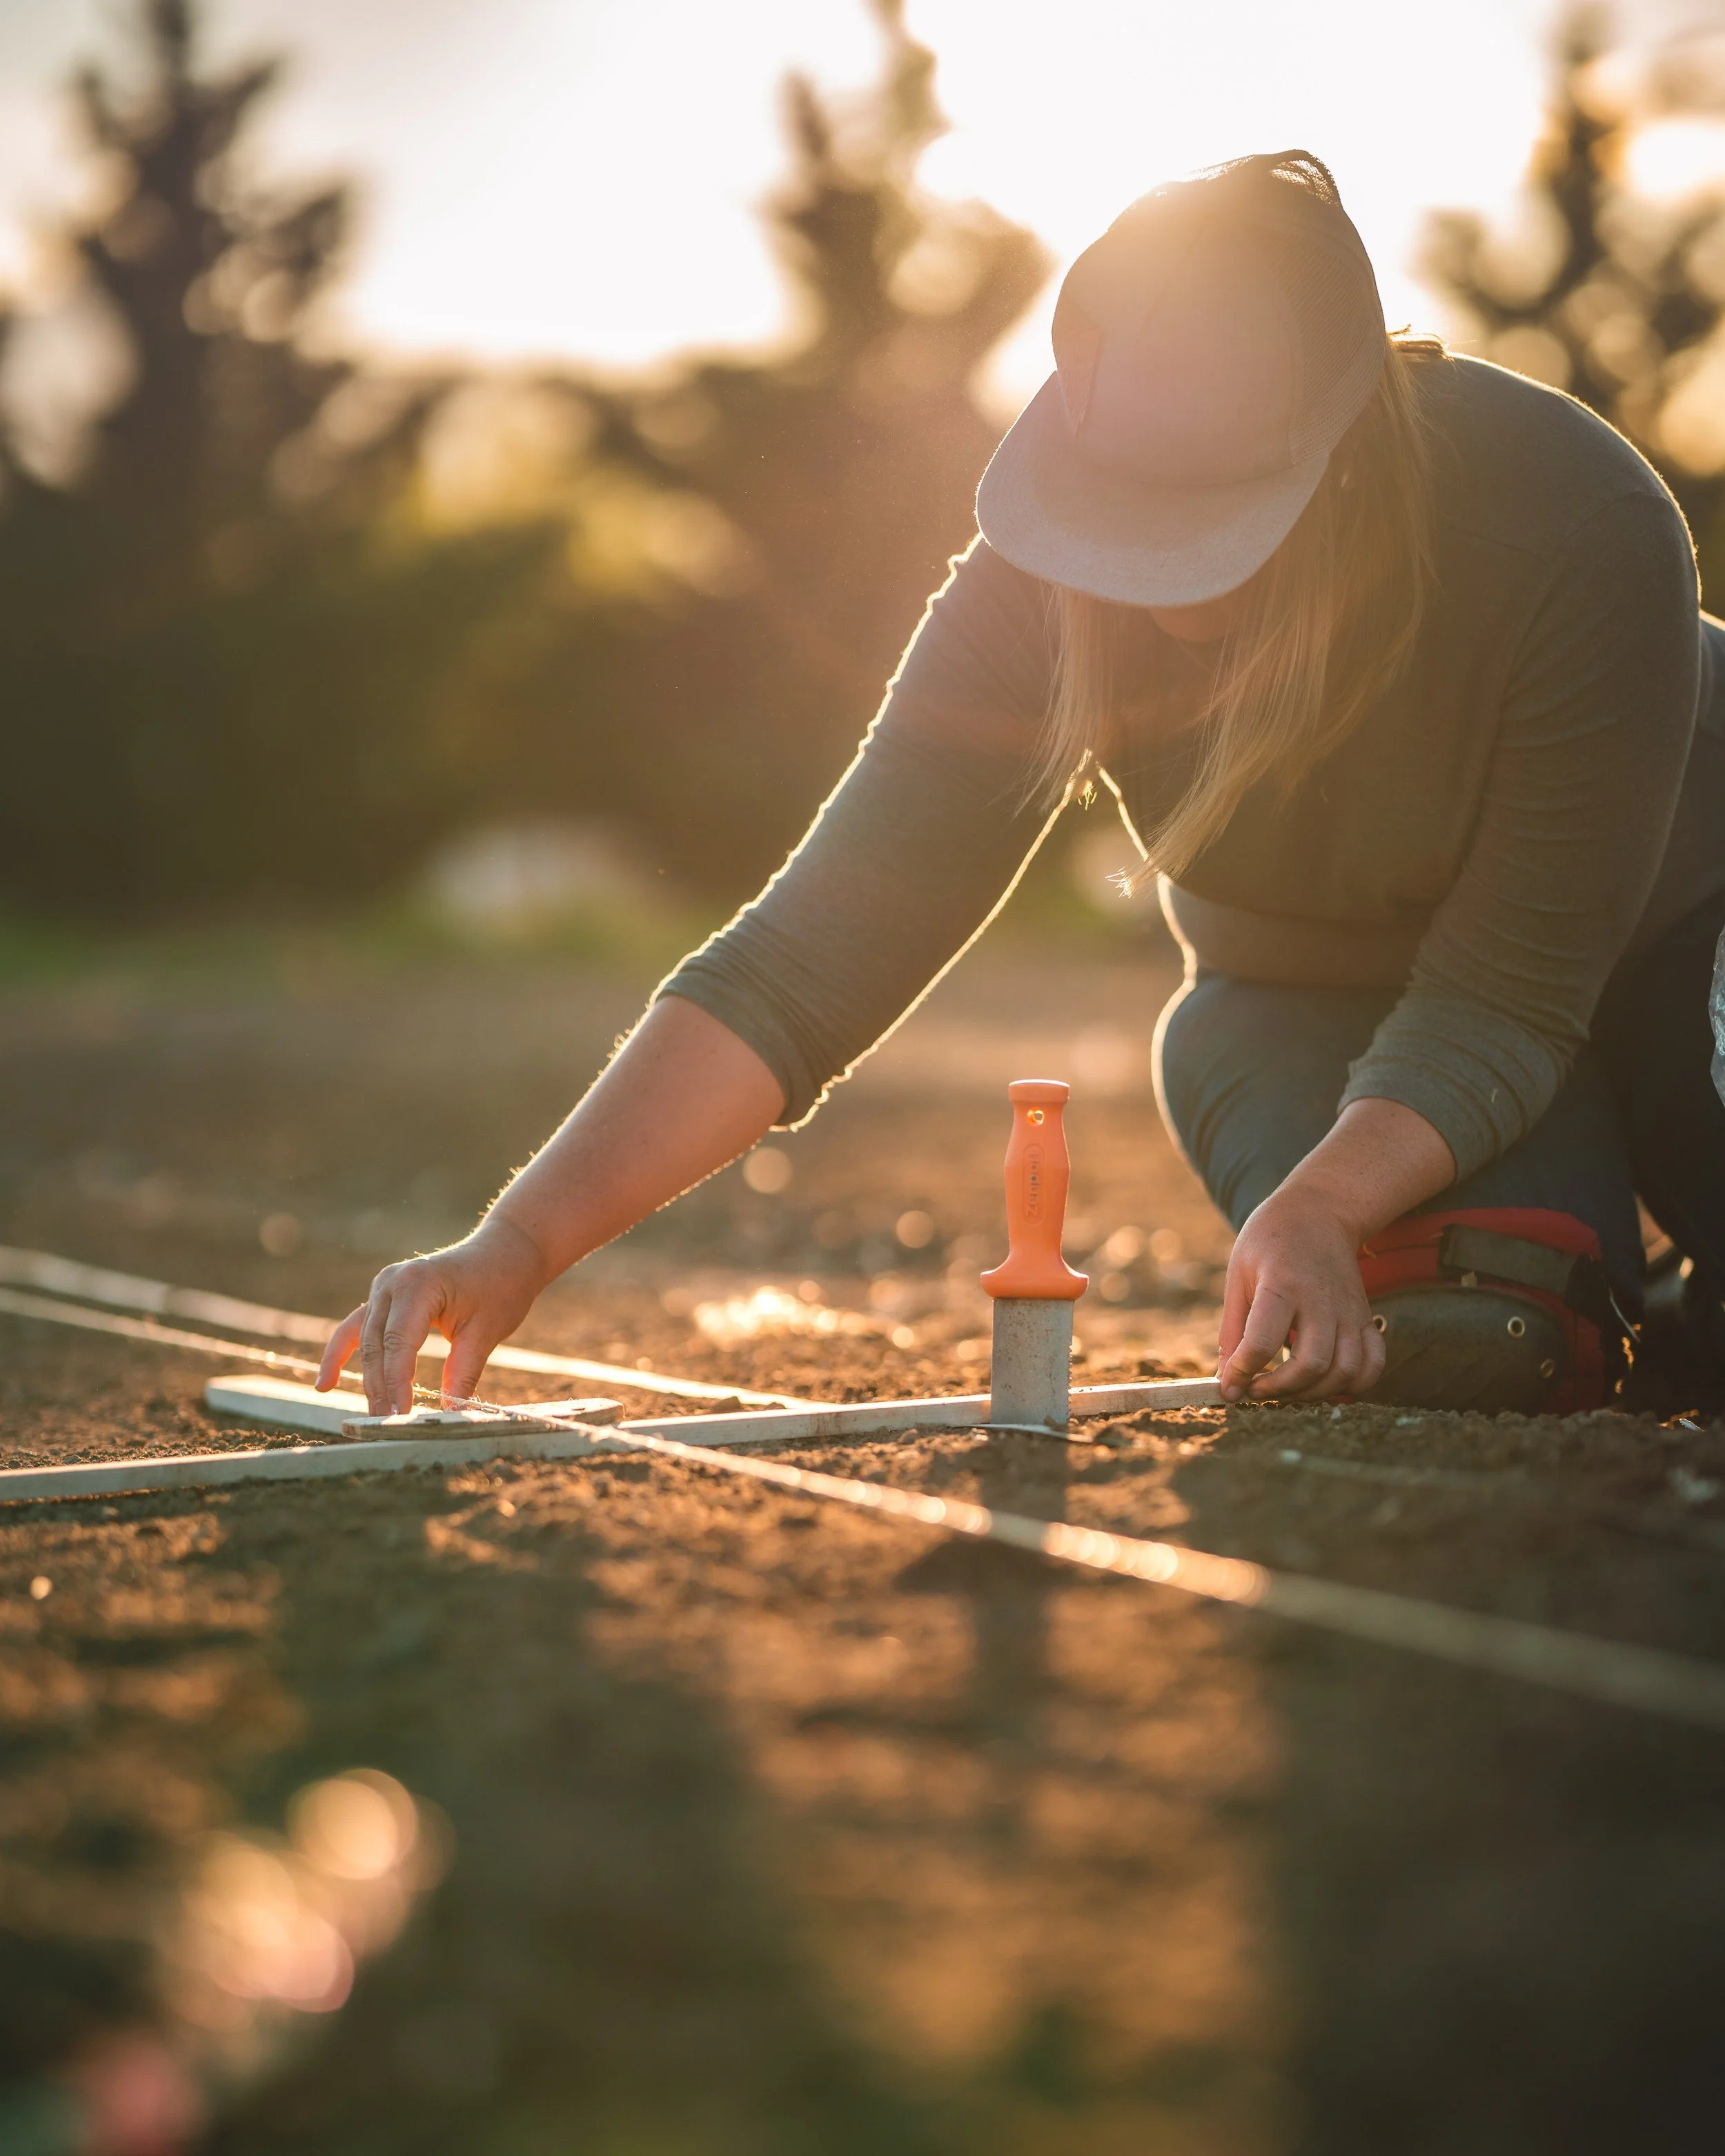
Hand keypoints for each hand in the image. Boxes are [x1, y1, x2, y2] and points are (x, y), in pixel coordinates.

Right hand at [317, 1217, 550, 1414]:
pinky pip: (356, 1329)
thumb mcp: (487, 1330)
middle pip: (377, 1346)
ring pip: (366, 1342)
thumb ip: (463, 1372)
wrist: (504, 1251)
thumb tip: (450, 1415)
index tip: (400, 1416)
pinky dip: (341, 1355)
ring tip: (372, 1418)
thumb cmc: (500, 1285)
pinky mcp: (383, 1296)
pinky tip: (325, 1384)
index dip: (396, 1383)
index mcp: (418, 1285)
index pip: (398, 1343)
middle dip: (380, 1388)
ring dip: (369, 1380)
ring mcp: (383, 1287)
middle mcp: (392, 1282)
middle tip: (386, 1426)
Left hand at [1216, 1184, 1385, 1402]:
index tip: (1230, 1386)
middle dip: (1279, 1390)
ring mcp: (1349, 1311)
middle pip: (1311, 1364)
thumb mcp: (1239, 1273)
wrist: (1320, 1211)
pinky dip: (1355, 1385)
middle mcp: (1321, 1300)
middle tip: (1256, 1391)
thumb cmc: (1270, 1240)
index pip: (1263, 1342)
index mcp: (1282, 1285)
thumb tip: (1227, 1378)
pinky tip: (1325, 1385)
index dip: (1242, 1372)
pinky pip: (1373, 1363)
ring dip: (1313, 1394)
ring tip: (1286, 1390)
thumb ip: (1233, 1328)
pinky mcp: (1364, 1317)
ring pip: (1344, 1371)